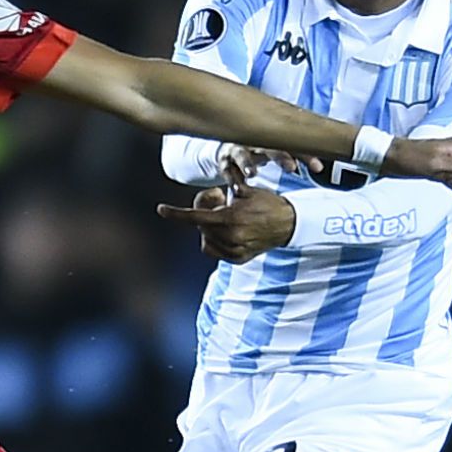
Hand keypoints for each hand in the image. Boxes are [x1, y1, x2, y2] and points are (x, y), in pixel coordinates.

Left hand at [156, 185, 296, 262]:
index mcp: (231, 218)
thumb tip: (202, 201)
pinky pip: (214, 251)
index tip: (161, 209)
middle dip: (203, 214)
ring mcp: (235, 250)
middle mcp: (231, 237)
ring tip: (227, 217)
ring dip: (209, 229)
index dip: (176, 214)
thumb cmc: (266, 203)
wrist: (290, 223)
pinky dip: (215, 241)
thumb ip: (220, 197)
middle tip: (218, 201)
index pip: (196, 217)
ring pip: (205, 240)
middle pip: (200, 227)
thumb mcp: (245, 191)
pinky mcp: (239, 259)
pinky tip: (228, 231)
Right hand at [219, 144, 322, 189]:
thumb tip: (319, 167)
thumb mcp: (277, 150)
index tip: (317, 167)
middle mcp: (254, 140)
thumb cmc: (259, 149)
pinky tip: (236, 187)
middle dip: (280, 156)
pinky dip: (231, 178)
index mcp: (272, 137)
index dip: (305, 154)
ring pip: (242, 155)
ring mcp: (237, 149)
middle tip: (291, 168)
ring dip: (247, 164)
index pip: (292, 143)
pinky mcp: (224, 161)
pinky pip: (226, 169)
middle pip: (268, 145)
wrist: (229, 147)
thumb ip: (296, 156)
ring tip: (252, 174)